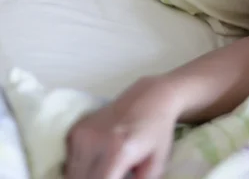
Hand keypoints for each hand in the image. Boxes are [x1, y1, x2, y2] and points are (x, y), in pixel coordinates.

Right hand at [64, 77, 178, 178]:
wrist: (150, 98)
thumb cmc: (156, 133)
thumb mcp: (156, 164)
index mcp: (119, 150)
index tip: (117, 178)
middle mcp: (95, 141)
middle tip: (114, 173)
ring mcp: (82, 134)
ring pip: (72, 174)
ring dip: (87, 177)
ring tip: (110, 169)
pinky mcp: (75, 130)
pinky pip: (70, 162)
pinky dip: (80, 169)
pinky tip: (99, 161)